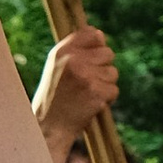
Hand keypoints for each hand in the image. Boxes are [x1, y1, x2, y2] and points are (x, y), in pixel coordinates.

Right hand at [33, 23, 118, 161]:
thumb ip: (77, 50)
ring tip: (86, 95)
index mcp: (62, 52)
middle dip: (102, 68)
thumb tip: (101, 34)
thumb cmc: (54, 98)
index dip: (97, 46)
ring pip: (113, 73)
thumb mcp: (57, 67)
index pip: (93, 34)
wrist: (48, 128)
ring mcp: (86, 76)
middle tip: (86, 83)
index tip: (92, 58)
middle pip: (108, 53)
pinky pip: (114, 90)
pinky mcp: (96, 93)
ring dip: (104, 85)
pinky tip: (90, 104)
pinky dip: (106, 99)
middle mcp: (73, 61)